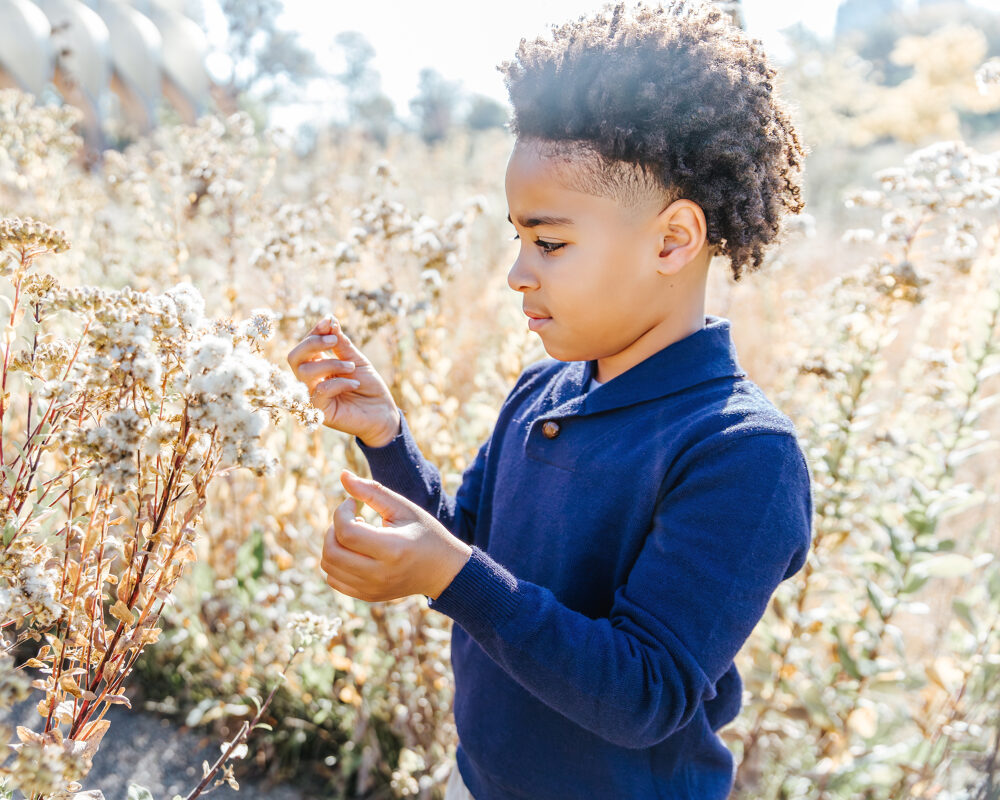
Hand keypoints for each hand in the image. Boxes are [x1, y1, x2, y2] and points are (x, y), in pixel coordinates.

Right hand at [286, 315, 400, 445]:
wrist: (383, 412)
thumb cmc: (369, 387)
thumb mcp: (356, 361)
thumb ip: (341, 344)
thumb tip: (330, 320)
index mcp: (317, 366)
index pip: (305, 346)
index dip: (314, 332)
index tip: (329, 321)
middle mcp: (311, 381)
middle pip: (294, 357)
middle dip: (312, 344)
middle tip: (334, 340)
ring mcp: (313, 397)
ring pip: (305, 373)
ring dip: (330, 364)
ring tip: (351, 368)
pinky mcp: (320, 412)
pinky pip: (320, 391)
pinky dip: (339, 382)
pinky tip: (355, 384)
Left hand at [321, 470, 472, 601]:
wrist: (443, 571)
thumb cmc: (424, 533)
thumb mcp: (403, 508)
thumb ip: (372, 491)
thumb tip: (342, 474)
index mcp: (393, 549)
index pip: (346, 532)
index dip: (340, 512)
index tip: (352, 503)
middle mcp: (380, 574)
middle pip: (332, 551)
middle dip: (332, 529)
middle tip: (351, 519)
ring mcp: (373, 589)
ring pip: (328, 566)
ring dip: (333, 544)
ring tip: (354, 535)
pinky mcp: (368, 596)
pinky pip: (334, 580)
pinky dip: (336, 562)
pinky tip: (354, 551)